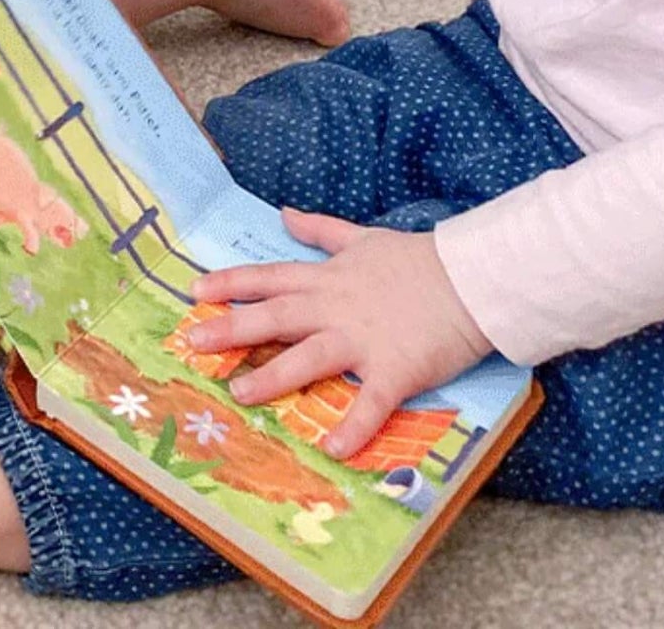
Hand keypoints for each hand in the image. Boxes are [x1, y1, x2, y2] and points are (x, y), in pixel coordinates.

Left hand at [188, 213, 492, 460]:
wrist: (470, 280)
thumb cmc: (417, 260)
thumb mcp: (361, 237)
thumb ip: (320, 230)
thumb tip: (285, 213)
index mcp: (327, 279)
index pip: (269, 279)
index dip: (230, 283)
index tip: (194, 290)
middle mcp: (335, 308)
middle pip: (275, 317)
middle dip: (231, 328)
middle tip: (193, 342)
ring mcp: (363, 340)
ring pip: (308, 358)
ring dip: (272, 377)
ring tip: (238, 394)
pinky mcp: (395, 370)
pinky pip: (370, 403)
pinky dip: (353, 426)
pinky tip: (332, 449)